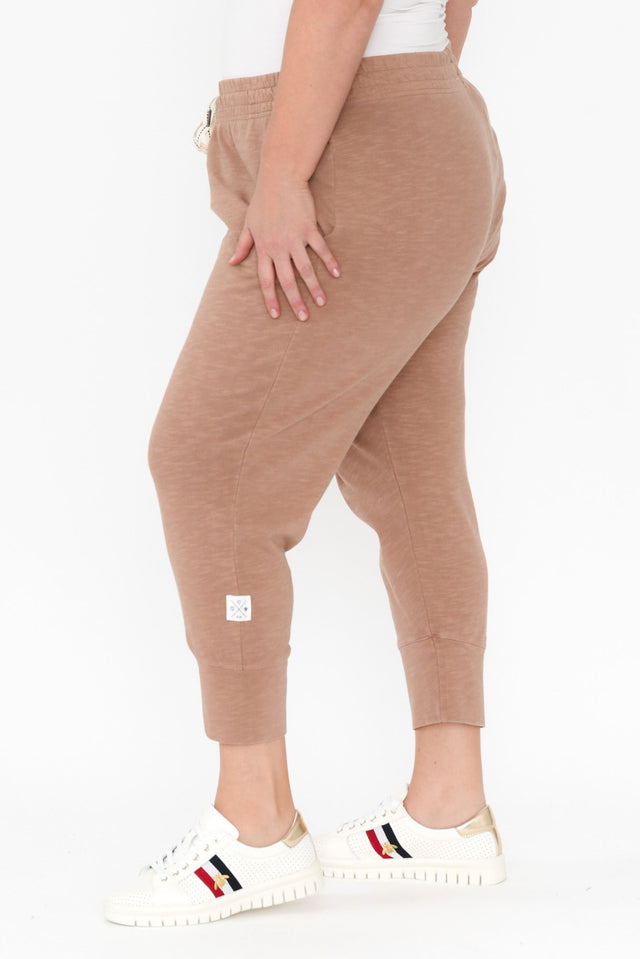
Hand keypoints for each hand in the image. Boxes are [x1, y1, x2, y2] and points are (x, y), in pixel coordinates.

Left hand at [228, 170, 339, 321]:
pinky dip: (329, 262)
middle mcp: (278, 247)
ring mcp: (294, 238)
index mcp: (264, 248)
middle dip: (295, 302)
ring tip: (321, 303)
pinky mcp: (309, 229)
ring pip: (305, 270)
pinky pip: (320, 249)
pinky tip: (336, 274)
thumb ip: (242, 246)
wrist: (279, 178)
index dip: (271, 299)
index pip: (266, 280)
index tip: (276, 315)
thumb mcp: (248, 224)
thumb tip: (232, 262)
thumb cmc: (263, 201)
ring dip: (314, 288)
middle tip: (304, 318)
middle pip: (287, 280)